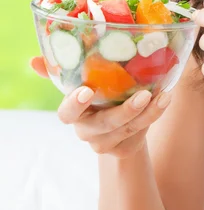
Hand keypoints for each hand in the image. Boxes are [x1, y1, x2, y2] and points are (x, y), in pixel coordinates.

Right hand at [30, 56, 171, 158]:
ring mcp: (105, 142)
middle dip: (125, 111)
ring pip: (127, 129)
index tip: (87, 91)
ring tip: (163, 95)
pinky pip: (140, 134)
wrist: (115, 123)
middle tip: (144, 95)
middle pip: (105, 124)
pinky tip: (165, 99)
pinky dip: (154, 116)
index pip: (67, 113)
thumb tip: (33, 60)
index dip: (75, 103)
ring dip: (148, 113)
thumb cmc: (98, 93)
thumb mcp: (82, 80)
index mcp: (73, 113)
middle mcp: (87, 130)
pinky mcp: (124, 149)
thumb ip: (61, 70)